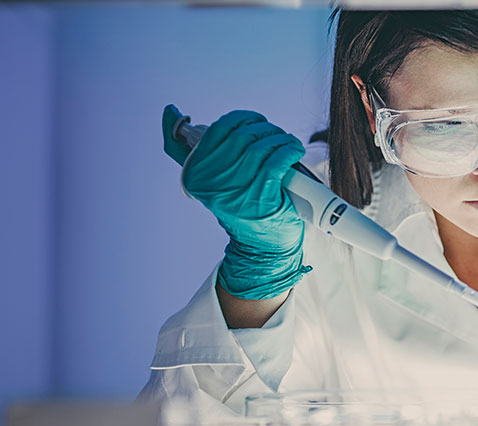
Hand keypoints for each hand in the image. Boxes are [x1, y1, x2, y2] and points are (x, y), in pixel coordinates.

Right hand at [161, 105, 308, 299]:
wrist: (260, 248)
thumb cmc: (239, 208)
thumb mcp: (209, 181)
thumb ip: (186, 150)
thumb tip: (170, 111)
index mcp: (195, 173)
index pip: (218, 129)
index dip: (242, 119)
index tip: (256, 122)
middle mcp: (212, 181)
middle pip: (243, 135)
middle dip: (264, 129)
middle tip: (275, 135)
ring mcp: (236, 189)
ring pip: (261, 146)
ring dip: (279, 138)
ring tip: (287, 143)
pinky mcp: (260, 196)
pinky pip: (277, 159)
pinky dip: (289, 149)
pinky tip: (294, 150)